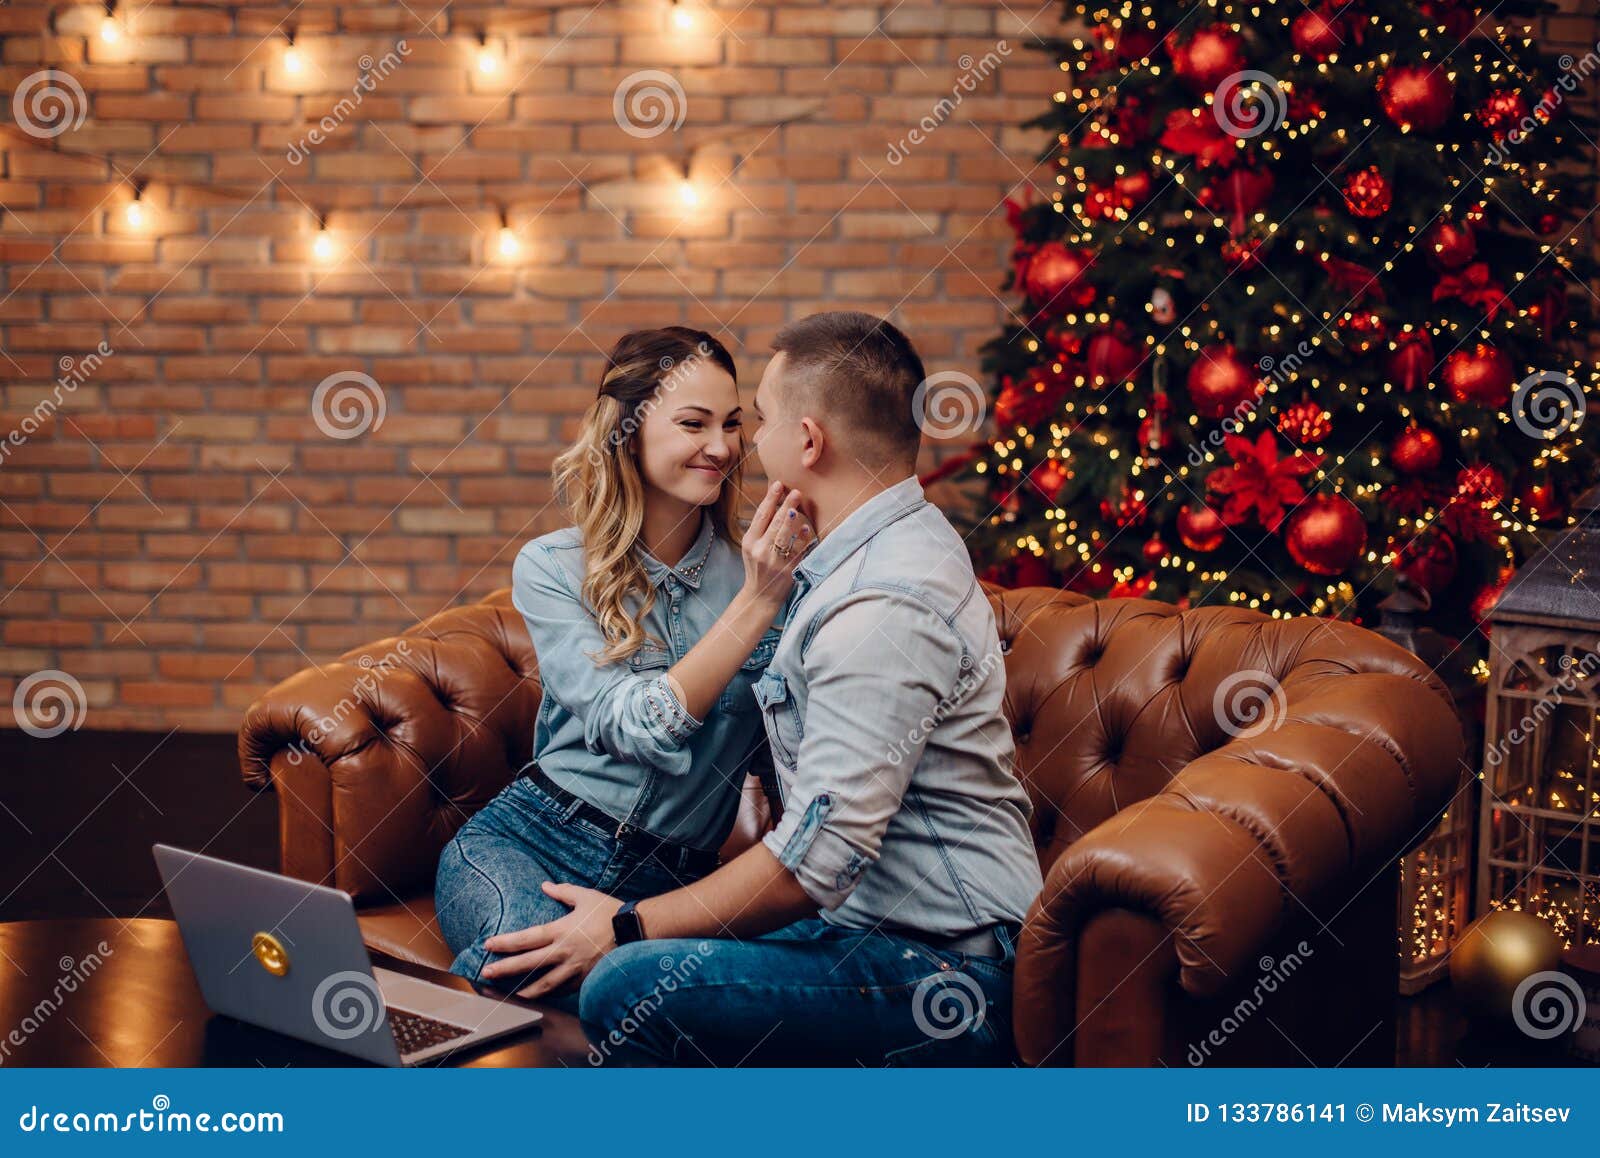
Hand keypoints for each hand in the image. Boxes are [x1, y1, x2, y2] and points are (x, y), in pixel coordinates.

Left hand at [479, 882, 622, 999]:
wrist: (633, 930)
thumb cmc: (609, 911)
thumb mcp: (585, 896)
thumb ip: (563, 891)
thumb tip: (545, 885)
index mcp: (560, 930)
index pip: (525, 939)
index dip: (505, 943)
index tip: (488, 946)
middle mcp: (563, 952)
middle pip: (528, 964)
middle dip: (505, 969)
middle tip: (486, 973)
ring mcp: (574, 968)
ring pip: (545, 984)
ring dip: (526, 990)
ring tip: (512, 994)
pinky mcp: (585, 978)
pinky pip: (565, 989)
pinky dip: (552, 994)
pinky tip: (544, 996)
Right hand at [740, 481, 813, 608]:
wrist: (761, 595)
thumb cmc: (758, 566)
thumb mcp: (752, 547)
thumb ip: (761, 528)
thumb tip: (776, 502)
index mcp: (749, 541)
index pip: (761, 516)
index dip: (770, 499)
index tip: (778, 484)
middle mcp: (760, 550)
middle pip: (774, 523)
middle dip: (785, 505)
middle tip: (796, 491)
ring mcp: (774, 561)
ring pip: (784, 535)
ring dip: (793, 519)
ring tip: (799, 504)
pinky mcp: (787, 570)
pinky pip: (797, 551)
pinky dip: (803, 539)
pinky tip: (807, 529)